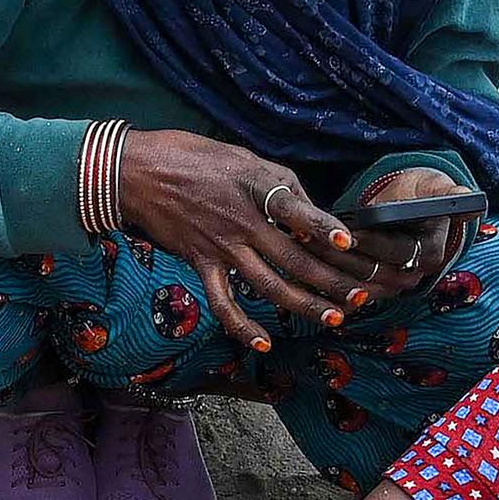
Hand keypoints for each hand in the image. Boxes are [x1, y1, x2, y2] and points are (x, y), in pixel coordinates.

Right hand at [115, 129, 364, 351]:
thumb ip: (281, 185)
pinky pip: (223, 303)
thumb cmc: (194, 157)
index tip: (348, 242)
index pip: (294, 210)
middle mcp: (242, 223)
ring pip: (268, 285)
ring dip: (303, 305)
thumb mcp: (245, 157)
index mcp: (255, 189)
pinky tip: (263, 342)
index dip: (322, 227)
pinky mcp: (201, 263)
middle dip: (331, 281)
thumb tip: (310, 213)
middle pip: (293, 258)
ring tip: (332, 317)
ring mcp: (222, 247)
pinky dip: (242, 326)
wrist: (139, 172)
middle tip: (360, 296)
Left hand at [320, 167, 476, 299]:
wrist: (415, 211)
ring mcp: (391, 286)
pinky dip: (327, 281)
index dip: (368, 241)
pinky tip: (305, 263)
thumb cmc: (422, 195)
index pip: (395, 250)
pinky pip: (348, 292)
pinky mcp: (373, 289)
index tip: (343, 230)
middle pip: (371, 271)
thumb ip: (449, 192)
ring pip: (355, 284)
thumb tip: (467, 195)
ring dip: (326, 267)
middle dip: (338, 256)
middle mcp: (412, 274)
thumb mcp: (437, 188)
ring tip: (303, 244)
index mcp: (431, 252)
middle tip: (310, 237)